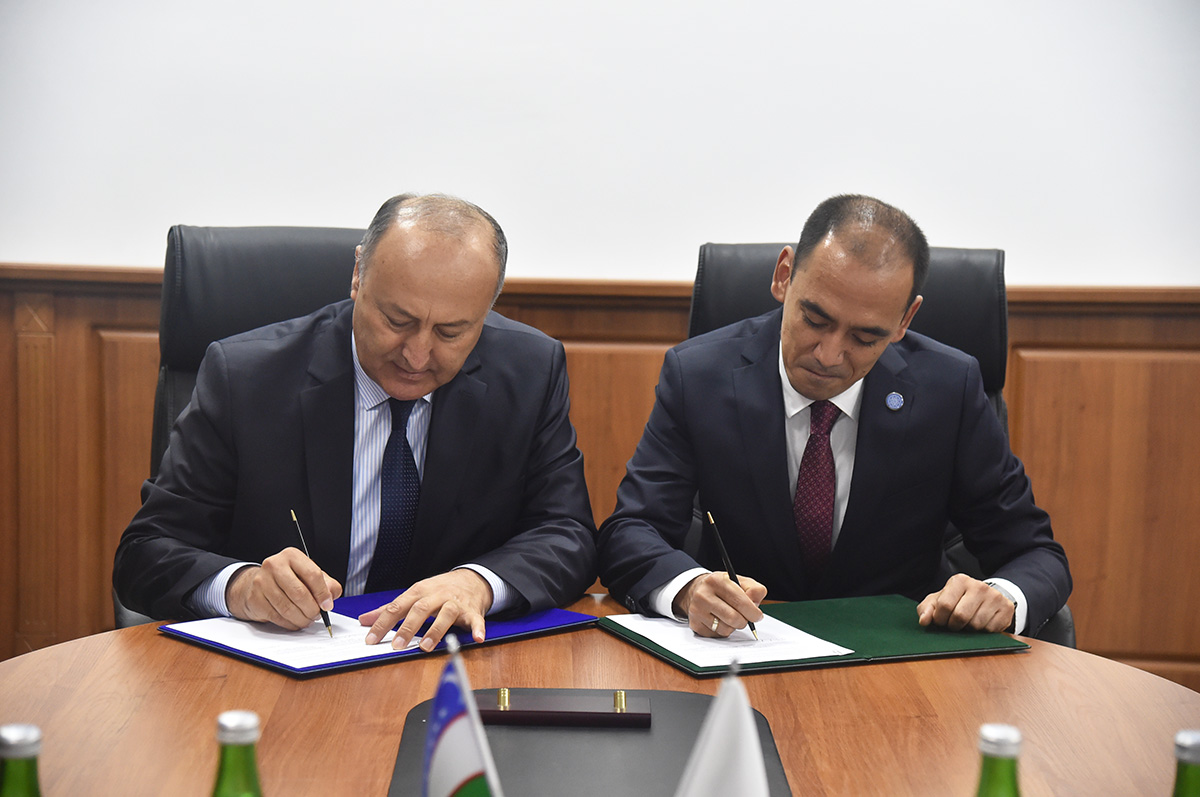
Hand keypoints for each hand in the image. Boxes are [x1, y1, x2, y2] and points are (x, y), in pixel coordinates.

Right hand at [225, 547, 342, 629]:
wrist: (256, 583)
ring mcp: (262, 581)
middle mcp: (274, 565)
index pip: (312, 574)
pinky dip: (289, 623)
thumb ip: (326, 584)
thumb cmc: (287, 579)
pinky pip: (276, 617)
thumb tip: (330, 597)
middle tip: (317, 615)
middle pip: (299, 593)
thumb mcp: (309, 575)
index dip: (323, 593)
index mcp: (292, 556)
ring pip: (287, 608)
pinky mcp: (255, 598)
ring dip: (301, 619)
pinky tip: (294, 621)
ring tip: (307, 620)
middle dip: (312, 609)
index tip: (327, 605)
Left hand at [359, 569, 493, 651]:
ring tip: (426, 647)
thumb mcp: (414, 595)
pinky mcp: (472, 611)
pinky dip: (477, 628)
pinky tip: (477, 637)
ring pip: (446, 614)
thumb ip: (390, 609)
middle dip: (408, 628)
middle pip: (420, 609)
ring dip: (436, 630)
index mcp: (419, 592)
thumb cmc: (439, 590)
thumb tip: (364, 620)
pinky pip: (475, 619)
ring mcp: (455, 603)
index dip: (383, 623)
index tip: (371, 639)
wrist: (471, 579)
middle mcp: (436, 595)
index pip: (397, 607)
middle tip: (397, 645)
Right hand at [674, 572, 766, 637]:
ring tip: (730, 616)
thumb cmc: (722, 587)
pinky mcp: (695, 624)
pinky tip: (719, 619)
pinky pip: (717, 635)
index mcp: (716, 581)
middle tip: (745, 617)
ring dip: (733, 626)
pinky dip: (723, 630)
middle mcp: (703, 595)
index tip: (758, 616)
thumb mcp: (740, 581)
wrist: (697, 590)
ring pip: (726, 629)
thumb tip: (755, 604)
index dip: (753, 612)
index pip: (740, 602)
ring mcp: (697, 611)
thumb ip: (754, 589)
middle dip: (744, 621)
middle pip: (733, 618)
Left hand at [917, 573, 1014, 631]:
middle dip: (954, 626)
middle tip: (954, 624)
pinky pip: (990, 630)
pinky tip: (981, 623)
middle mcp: (979, 586)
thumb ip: (927, 609)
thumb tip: (924, 621)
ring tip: (968, 622)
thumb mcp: (939, 600)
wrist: (986, 598)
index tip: (941, 620)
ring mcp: (994, 596)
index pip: (945, 605)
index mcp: (959, 581)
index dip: (940, 619)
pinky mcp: (1006, 608)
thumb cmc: (958, 600)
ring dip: (969, 630)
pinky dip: (983, 632)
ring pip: (976, 625)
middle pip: (961, 616)